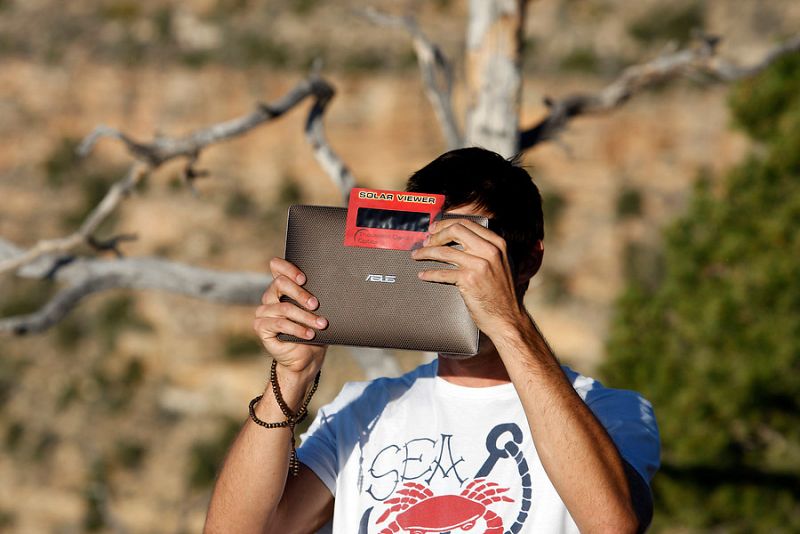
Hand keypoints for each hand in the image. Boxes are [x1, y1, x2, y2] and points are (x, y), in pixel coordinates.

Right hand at [253, 258, 327, 379]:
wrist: (307, 357)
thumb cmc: (314, 330)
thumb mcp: (318, 311)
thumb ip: (317, 297)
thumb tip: (333, 286)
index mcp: (282, 288)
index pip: (277, 267)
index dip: (288, 268)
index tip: (304, 279)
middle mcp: (270, 297)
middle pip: (280, 283)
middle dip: (301, 293)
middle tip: (316, 304)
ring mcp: (264, 312)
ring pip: (284, 307)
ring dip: (306, 316)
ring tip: (321, 324)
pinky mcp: (261, 327)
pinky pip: (280, 324)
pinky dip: (298, 329)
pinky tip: (310, 334)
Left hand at [411, 219, 525, 338]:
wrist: (507, 317)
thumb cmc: (502, 293)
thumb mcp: (502, 263)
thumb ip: (487, 248)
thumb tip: (461, 238)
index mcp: (497, 243)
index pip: (468, 224)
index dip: (447, 224)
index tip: (435, 228)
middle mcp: (490, 251)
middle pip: (455, 231)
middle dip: (436, 235)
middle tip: (425, 241)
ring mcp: (479, 265)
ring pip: (444, 251)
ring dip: (426, 252)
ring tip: (416, 255)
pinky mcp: (469, 280)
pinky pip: (442, 273)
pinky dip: (429, 274)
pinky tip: (422, 275)